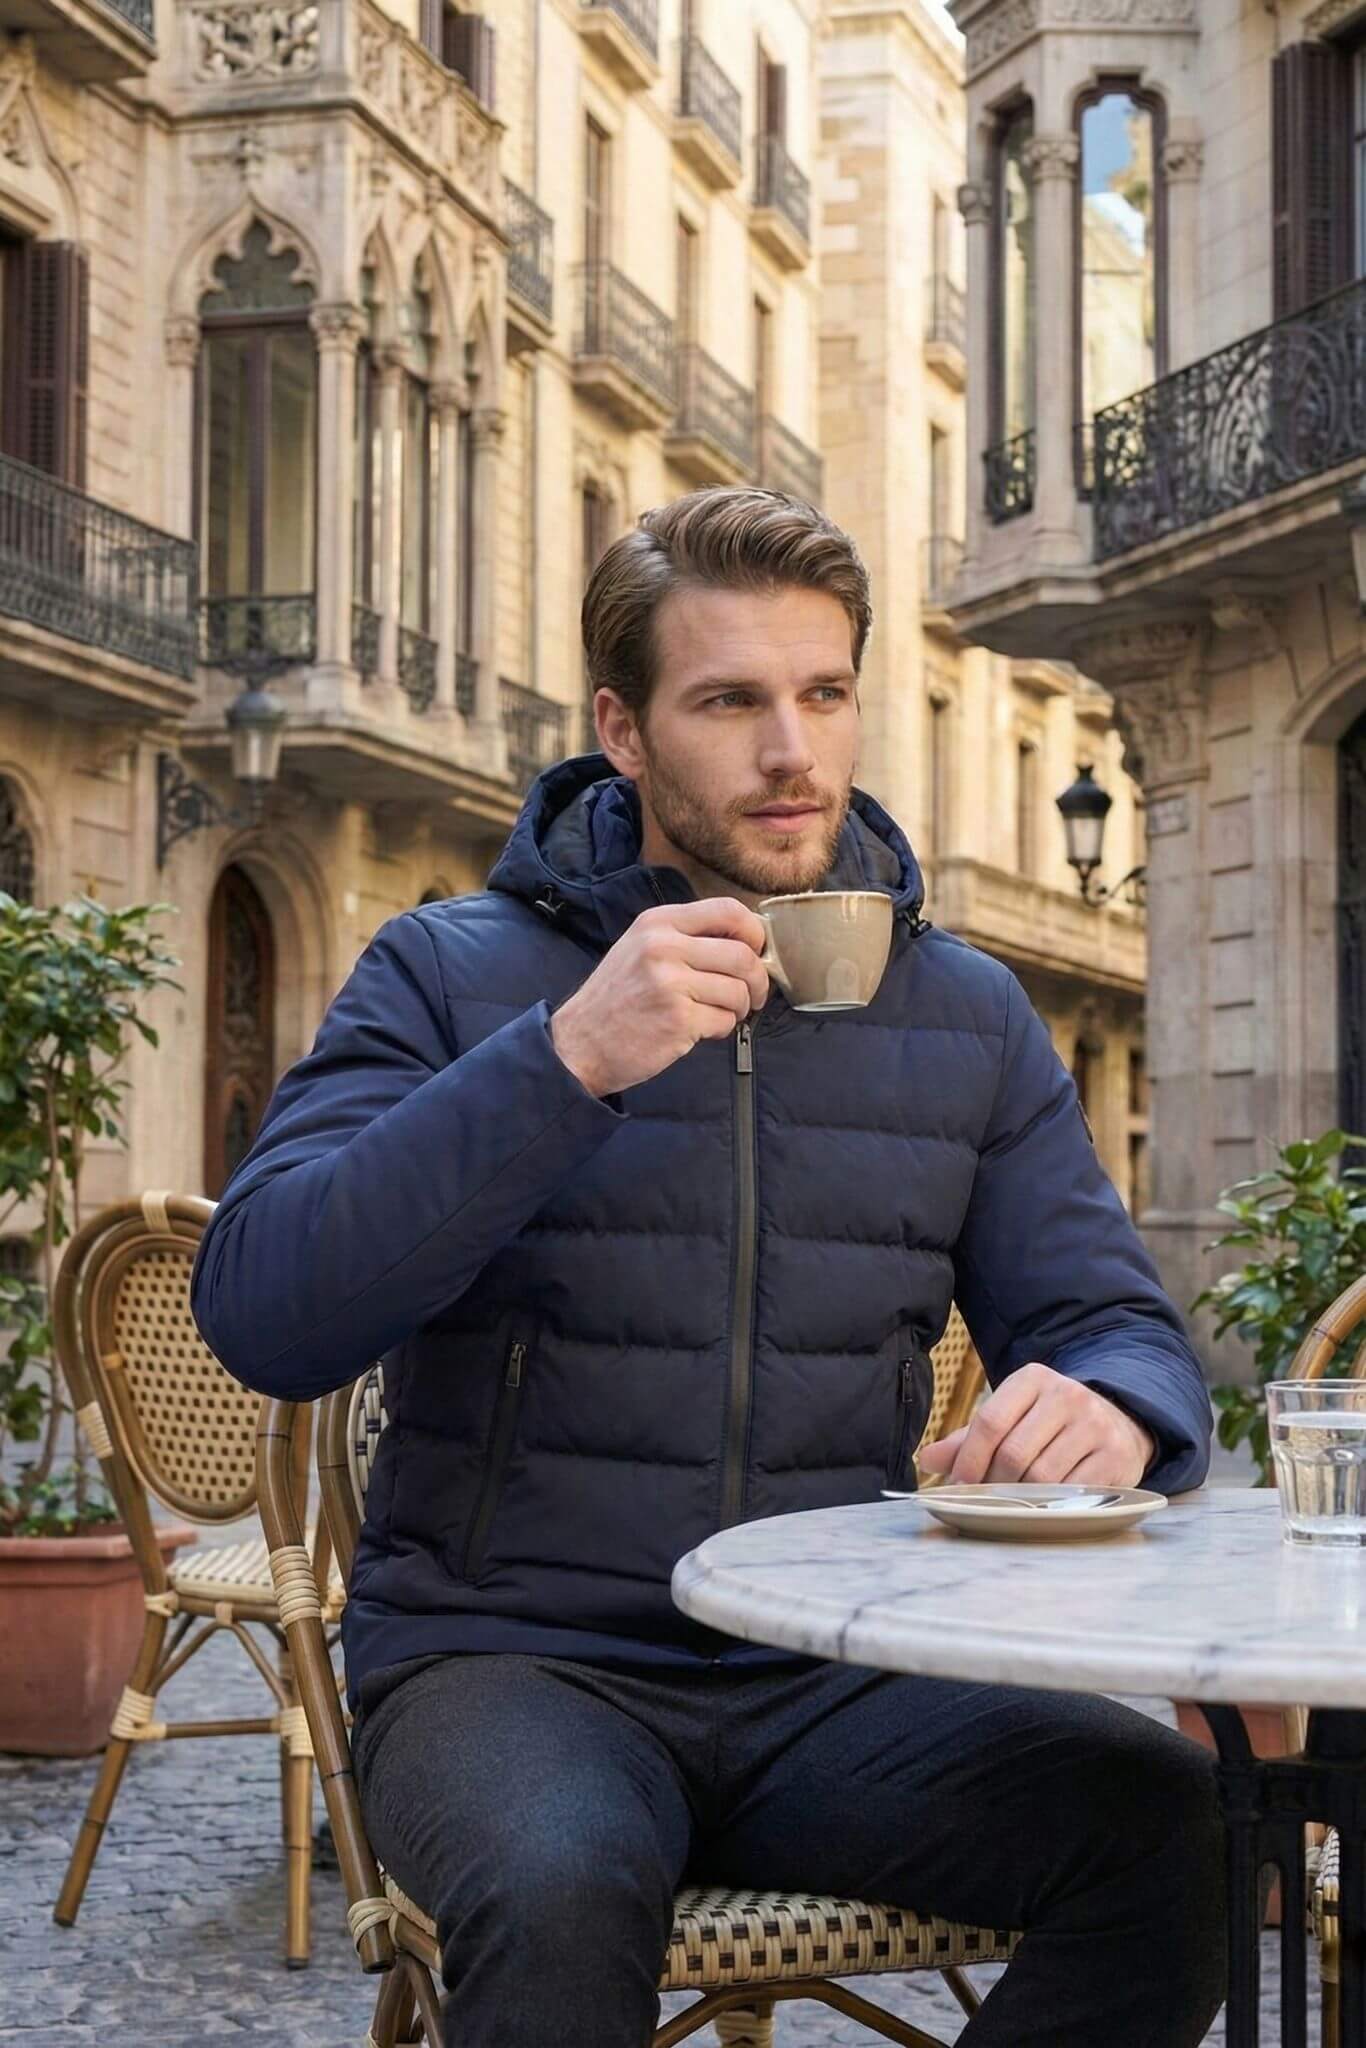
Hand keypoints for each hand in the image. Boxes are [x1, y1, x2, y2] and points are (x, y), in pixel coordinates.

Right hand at [550, 899, 769, 1098]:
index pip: (728, 910)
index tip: (756, 951)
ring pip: (739, 991)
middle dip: (758, 980)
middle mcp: (664, 947)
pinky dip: (722, 1029)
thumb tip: (746, 942)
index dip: (754, 932)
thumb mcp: (640, 948)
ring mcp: (671, 983)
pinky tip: (700, 1030)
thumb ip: (686, 938)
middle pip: (742, 955)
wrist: (579, 1043)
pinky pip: (725, 1020)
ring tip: (720, 1014)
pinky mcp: (678, 1019)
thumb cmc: (616, 998)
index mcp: (658, 923)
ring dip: (740, 1008)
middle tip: (753, 995)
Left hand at [917, 1363, 1155, 1486]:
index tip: (958, 1485)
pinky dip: (1054, 1504)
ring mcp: (1094, 1424)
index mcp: (1032, 1378)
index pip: (989, 1421)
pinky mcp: (1115, 1455)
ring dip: (1022, 1498)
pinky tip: (1047, 1505)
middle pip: (1014, 1454)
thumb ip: (970, 1438)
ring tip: (1015, 1502)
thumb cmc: (1050, 1424)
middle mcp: (1066, 1394)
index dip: (969, 1460)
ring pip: (1043, 1476)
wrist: (1118, 1421)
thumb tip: (926, 1460)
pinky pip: (1074, 1491)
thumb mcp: (1013, 1417)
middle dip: (994, 1484)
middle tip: (987, 1499)